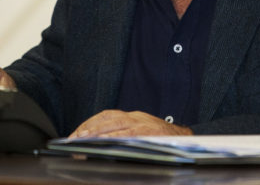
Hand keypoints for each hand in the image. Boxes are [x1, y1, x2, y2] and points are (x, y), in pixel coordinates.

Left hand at [69, 110, 192, 138]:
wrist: (186, 140)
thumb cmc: (162, 139)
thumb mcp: (143, 132)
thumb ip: (125, 134)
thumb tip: (101, 144)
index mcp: (133, 116)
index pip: (106, 115)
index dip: (89, 124)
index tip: (75, 134)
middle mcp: (136, 117)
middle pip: (107, 117)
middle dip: (88, 127)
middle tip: (72, 138)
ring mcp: (142, 123)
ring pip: (114, 123)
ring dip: (96, 131)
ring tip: (81, 140)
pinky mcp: (148, 132)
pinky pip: (127, 133)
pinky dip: (112, 137)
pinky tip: (101, 142)